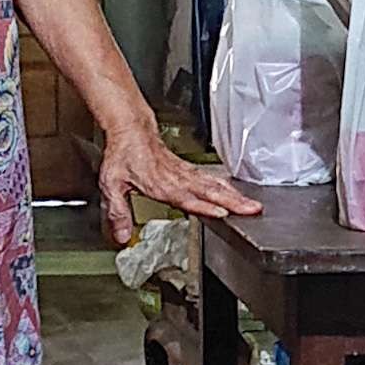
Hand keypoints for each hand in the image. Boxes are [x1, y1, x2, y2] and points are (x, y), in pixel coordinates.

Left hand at [95, 119, 257, 247]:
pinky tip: (237, 193)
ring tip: (253, 206)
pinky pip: (211, 178)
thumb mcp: (111, 184)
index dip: (204, 206)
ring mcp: (185, 172)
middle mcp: (177, 178)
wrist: (130, 129)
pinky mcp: (188, 170)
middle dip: (233, 201)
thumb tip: (122, 235)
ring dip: (236, 195)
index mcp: (160, 183)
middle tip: (252, 210)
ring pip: (215, 184)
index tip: (222, 213)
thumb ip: (117, 211)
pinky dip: (228, 186)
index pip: (186, 197)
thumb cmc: (123, 154)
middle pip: (210, 190)